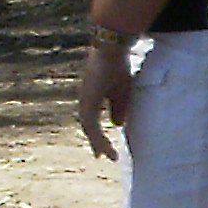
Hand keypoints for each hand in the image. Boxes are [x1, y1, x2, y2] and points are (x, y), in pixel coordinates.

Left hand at [77, 33, 135, 157]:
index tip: (101, 147)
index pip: (92, 119)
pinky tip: (103, 146)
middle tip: (100, 156)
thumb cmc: (118, 66)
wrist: (112, 50)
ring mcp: (85, 100)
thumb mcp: (122, 92)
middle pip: (88, 125)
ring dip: (97, 142)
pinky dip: (97, 137)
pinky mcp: (88, 101)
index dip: (97, 133)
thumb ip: (119, 108)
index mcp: (92, 97)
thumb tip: (116, 124)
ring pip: (88, 127)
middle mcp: (86, 99)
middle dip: (95, 141)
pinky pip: (91, 124)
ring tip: (104, 156)